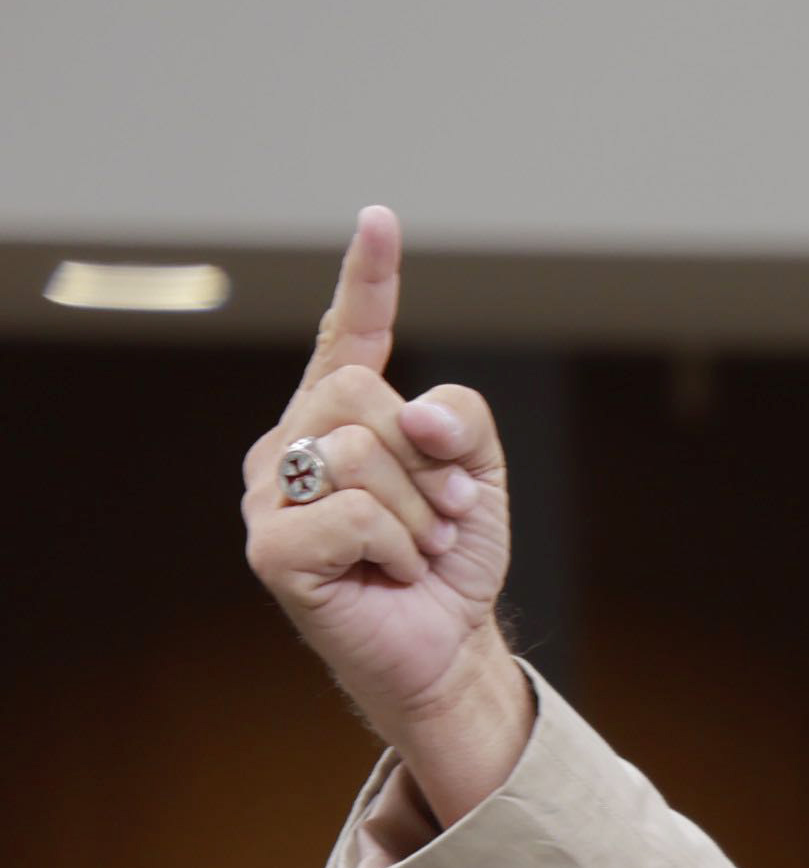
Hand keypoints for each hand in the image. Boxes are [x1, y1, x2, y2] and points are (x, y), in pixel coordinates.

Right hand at [243, 205, 529, 816]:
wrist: (446, 646)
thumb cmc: (450, 561)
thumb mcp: (479, 474)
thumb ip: (462, 418)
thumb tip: (417, 414)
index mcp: (335, 419)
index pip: (345, 338)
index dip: (366, 282)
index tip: (381, 221)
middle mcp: (289, 445)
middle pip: (362, 392)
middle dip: (428, 457)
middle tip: (446, 514)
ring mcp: (270, 496)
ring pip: (360, 452)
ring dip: (420, 510)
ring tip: (421, 549)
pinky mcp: (272, 547)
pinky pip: (354, 512)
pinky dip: (398, 546)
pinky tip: (392, 574)